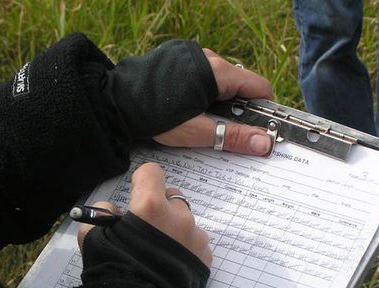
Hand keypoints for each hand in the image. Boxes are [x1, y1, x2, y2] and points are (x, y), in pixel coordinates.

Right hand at [78, 163, 211, 266]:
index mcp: (151, 205)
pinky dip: (184, 248)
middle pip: (172, 196)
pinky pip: (195, 243)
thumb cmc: (115, 270)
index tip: (134, 195)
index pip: (151, 172)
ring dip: (173, 229)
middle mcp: (178, 216)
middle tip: (146, 228)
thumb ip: (101, 216)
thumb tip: (111, 210)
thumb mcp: (94, 239)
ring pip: (185, 221)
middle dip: (160, 206)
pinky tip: (170, 265)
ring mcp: (196, 236)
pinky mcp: (205, 257)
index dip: (141, 182)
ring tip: (159, 252)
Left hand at [153, 48, 273, 155]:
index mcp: (216, 71)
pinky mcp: (177, 58)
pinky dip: (204, 92)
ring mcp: (191, 54)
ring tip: (205, 122)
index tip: (259, 129)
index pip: (258, 87)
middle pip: (239, 83)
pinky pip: (201, 75)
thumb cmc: (153, 117)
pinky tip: (189, 109)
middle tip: (229, 131)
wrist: (115, 101)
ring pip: (220, 80)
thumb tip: (263, 143)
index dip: (263, 110)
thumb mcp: (195, 132)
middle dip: (239, 108)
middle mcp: (207, 56)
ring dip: (220, 101)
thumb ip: (232, 136)